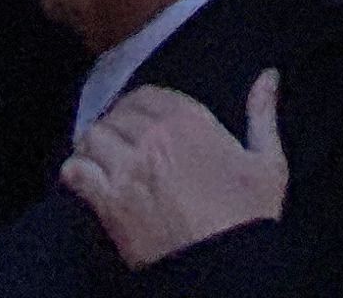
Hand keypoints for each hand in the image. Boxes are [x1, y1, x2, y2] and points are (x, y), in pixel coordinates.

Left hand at [60, 71, 286, 268]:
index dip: (137, 104)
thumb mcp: (267, 162)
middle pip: (116, 115)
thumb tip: (268, 75)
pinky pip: (77, 173)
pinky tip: (80, 177)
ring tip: (98, 155)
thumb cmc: (248, 216)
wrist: (225, 268)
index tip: (137, 117)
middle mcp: (152, 138)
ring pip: (93, 138)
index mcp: (189, 121)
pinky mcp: (109, 204)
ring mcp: (127, 170)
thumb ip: (262, 113)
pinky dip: (74, 172)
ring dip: (93, 144)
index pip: (146, 95)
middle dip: (115, 124)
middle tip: (118, 139)